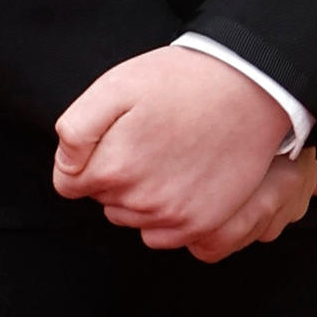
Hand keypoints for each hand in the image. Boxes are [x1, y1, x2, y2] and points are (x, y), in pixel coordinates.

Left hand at [52, 47, 316, 260]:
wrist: (251, 87)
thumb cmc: (180, 82)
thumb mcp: (114, 86)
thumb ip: (76, 133)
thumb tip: (66, 170)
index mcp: (112, 169)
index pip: (69, 184)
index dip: (88, 158)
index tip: (115, 135)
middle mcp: (140, 203)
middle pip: (104, 201)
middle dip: (116, 175)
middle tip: (149, 138)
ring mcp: (174, 218)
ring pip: (132, 219)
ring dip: (142, 195)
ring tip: (170, 155)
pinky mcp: (202, 224)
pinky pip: (162, 235)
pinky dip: (167, 213)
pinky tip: (184, 178)